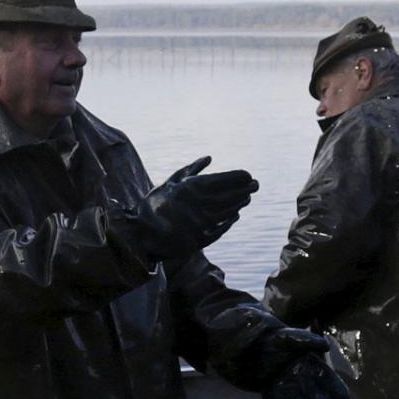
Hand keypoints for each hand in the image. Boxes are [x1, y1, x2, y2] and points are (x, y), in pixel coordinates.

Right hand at [130, 155, 257, 262]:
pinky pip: (221, 227)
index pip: (221, 181)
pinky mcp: (201, 240)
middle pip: (228, 196)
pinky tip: (236, 213)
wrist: (142, 235)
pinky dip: (230, 220)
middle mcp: (197, 206)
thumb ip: (191, 170)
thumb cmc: (155, 204)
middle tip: (255, 184)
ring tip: (247, 197)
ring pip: (228, 212)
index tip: (248, 175)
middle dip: (244, 189)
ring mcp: (200, 224)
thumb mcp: (169, 183)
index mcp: (188, 190)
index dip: (237, 178)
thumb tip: (209, 158)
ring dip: (240, 203)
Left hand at [260, 329, 349, 398]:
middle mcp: (300, 376)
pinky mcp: (270, 390)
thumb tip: (326, 346)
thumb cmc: (273, 339)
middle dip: (320, 397)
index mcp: (310, 364)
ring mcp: (285, 384)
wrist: (251, 345)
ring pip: (296, 396)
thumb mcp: (288, 336)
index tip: (344, 398)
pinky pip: (276, 398)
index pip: (327, 377)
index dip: (336, 387)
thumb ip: (306, 340)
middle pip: (314, 389)